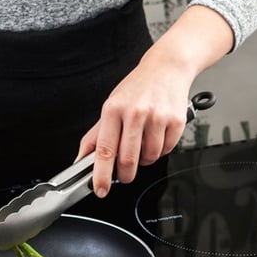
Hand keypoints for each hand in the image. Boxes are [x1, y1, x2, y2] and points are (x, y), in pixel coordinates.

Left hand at [77, 53, 190, 197]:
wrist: (167, 68)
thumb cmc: (137, 89)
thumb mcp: (110, 106)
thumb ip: (95, 136)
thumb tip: (81, 159)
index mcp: (113, 109)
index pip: (104, 150)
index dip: (102, 174)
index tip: (100, 189)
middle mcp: (135, 112)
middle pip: (128, 160)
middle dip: (125, 175)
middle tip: (124, 174)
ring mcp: (157, 117)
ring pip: (149, 158)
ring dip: (144, 160)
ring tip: (142, 144)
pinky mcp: (176, 121)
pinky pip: (165, 151)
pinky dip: (159, 151)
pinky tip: (156, 136)